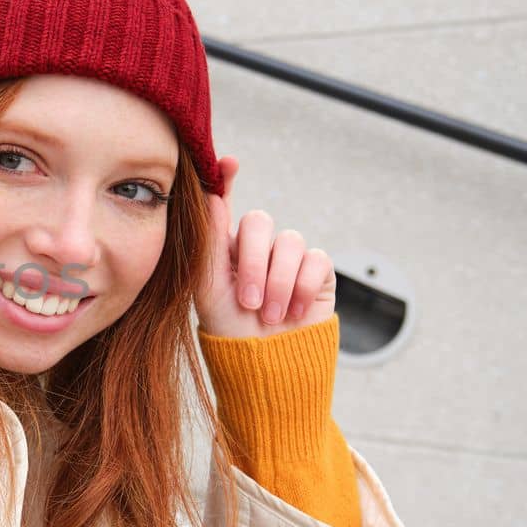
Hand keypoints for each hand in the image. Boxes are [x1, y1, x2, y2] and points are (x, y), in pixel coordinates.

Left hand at [192, 155, 336, 339]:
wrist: (265, 364)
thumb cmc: (229, 329)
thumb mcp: (208, 288)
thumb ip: (210, 243)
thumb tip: (211, 197)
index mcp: (225, 245)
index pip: (226, 204)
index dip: (226, 179)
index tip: (228, 162)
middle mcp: (258, 245)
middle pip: (260, 221)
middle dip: (253, 263)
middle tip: (249, 302)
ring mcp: (289, 256)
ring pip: (289, 242)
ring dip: (278, 283)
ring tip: (269, 316)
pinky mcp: (318, 272)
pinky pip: (315, 262)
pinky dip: (302, 289)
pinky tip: (293, 313)